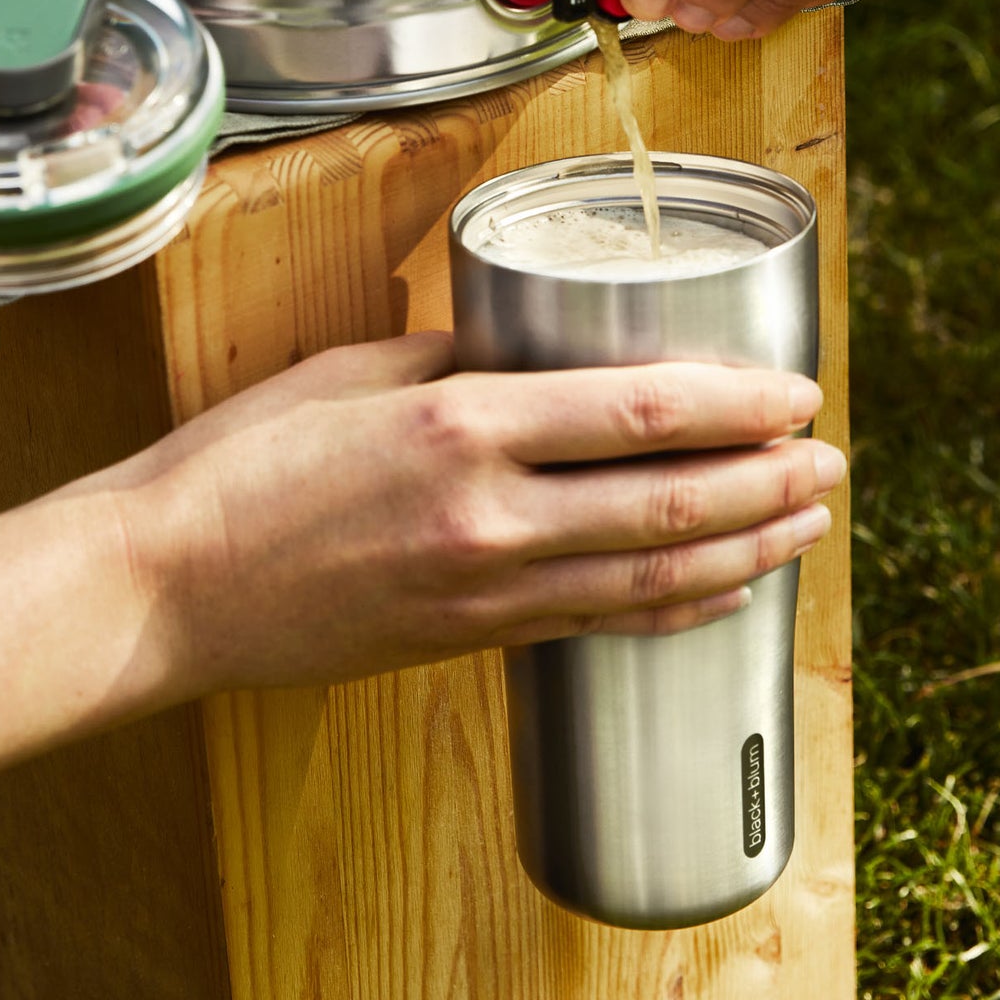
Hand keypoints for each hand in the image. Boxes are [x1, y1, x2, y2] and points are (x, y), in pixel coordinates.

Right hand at [116, 332, 842, 688]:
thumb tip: (542, 358)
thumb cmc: (243, 466)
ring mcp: (487, 591)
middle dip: (771, 485)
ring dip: (747, 552)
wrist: (167, 588)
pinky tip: (725, 596)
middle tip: (831, 464)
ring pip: (652, 578)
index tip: (798, 398)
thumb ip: (461, 363)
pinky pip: (599, 626)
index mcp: (465, 425)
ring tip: (808, 528)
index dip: (740, 406)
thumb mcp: (354, 373)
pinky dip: (675, 611)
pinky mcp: (473, 641)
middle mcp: (493, 514)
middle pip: (672, 503)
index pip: (643, 411)